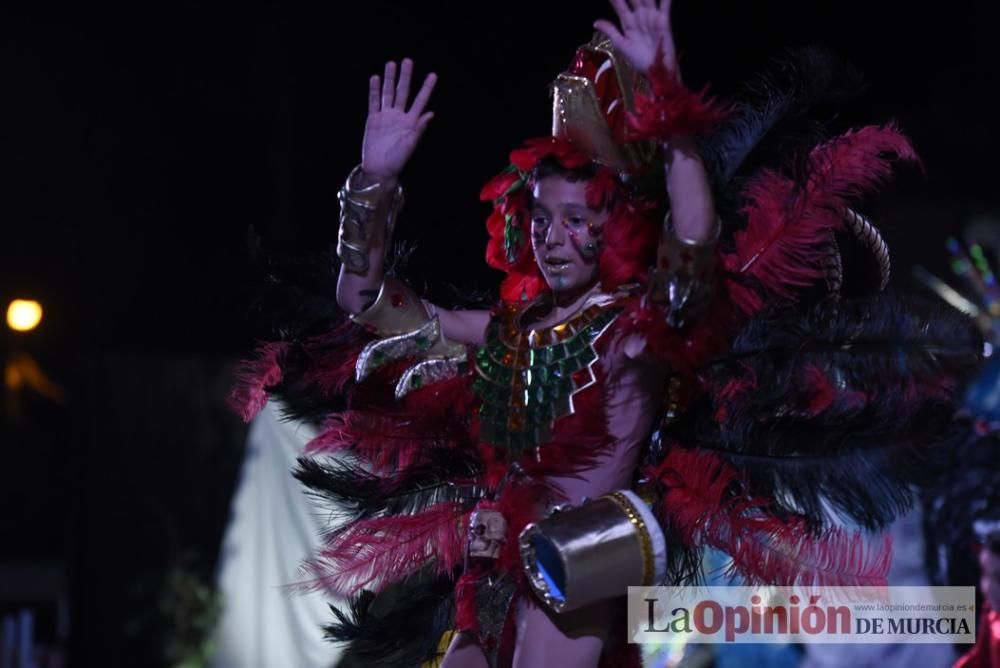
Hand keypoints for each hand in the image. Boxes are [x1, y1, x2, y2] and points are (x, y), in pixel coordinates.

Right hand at [361, 58, 435, 183]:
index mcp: (411, 122)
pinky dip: (374, 91)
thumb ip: (419, 129)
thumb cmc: (398, 160)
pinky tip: (376, 78)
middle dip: (405, 77)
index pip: (420, 101)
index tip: (433, 75)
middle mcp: (399, 116)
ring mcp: (386, 116)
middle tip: (408, 61)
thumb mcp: (411, 145)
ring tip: (391, 64)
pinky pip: (374, 102)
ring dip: (390, 79)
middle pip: (403, 92)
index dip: (426, 88)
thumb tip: (431, 113)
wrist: (380, 169)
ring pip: (388, 94)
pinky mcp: (373, 119)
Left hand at [594, 0, 676, 76]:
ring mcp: (652, 17)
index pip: (619, 4)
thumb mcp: (621, 45)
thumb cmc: (639, 60)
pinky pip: (664, 5)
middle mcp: (640, 16)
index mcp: (628, 22)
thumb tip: (595, 22)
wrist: (655, 72)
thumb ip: (610, 31)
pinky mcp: (663, 21)